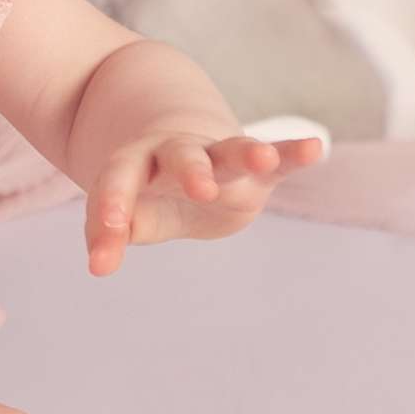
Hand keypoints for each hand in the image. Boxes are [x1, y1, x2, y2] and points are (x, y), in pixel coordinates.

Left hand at [85, 128, 323, 275]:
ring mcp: (219, 157)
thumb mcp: (130, 212)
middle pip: (183, 155)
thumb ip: (112, 233)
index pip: (119, 180)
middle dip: (192, 169)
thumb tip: (98, 265)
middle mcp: (179, 153)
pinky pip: (278, 158)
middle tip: (201, 187)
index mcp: (138, 163)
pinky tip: (316, 148)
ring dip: (248, 152)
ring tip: (265, 156)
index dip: (111, 210)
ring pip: (233, 150)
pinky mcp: (256, 171)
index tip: (109, 244)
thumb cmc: (149, 193)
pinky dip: (295, 153)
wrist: (182, 156)